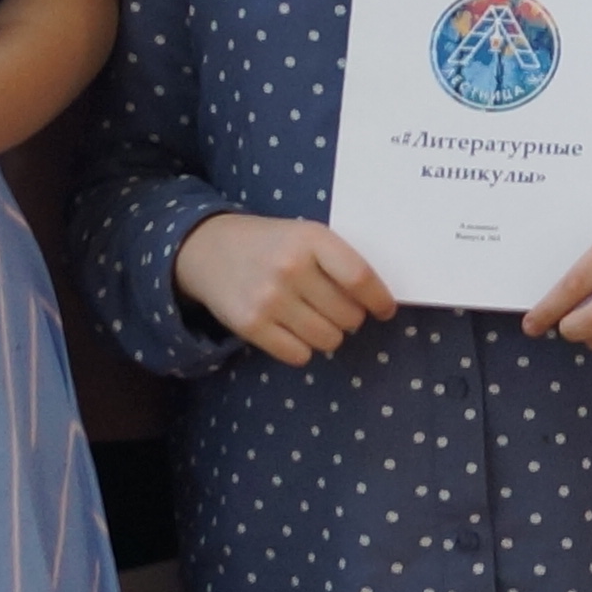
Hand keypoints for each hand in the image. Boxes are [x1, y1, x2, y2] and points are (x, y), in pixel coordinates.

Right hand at [177, 214, 395, 363]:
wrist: (207, 249)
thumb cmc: (271, 245)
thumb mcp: (305, 236)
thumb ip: (338, 261)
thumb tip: (377, 302)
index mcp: (311, 239)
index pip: (360, 278)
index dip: (379, 300)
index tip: (385, 310)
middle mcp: (290, 268)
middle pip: (348, 315)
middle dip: (351, 318)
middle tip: (337, 309)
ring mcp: (269, 299)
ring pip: (328, 340)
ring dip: (329, 335)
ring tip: (312, 317)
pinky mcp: (250, 325)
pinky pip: (299, 355)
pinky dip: (302, 348)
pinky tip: (291, 329)